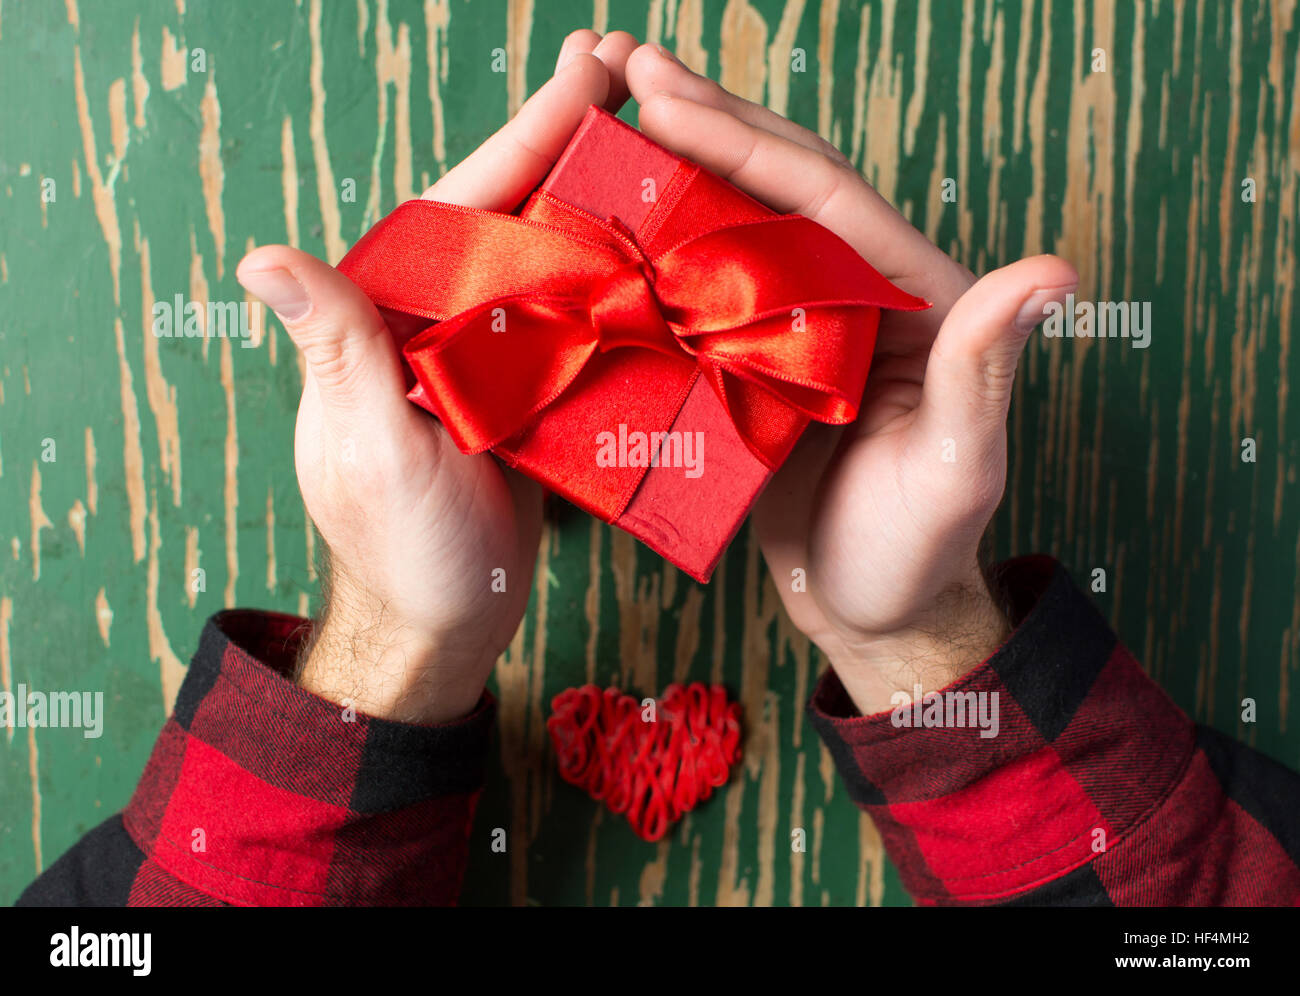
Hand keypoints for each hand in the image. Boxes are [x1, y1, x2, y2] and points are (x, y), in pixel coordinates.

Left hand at [235, 32, 638, 723]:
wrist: (444, 626)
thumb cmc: (398, 549)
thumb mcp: (370, 450)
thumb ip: (340, 351)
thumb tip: (263, 258)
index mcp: (388, 321)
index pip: (459, 209)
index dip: (522, 139)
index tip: (584, 75)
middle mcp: (438, 324)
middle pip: (510, 217)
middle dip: (569, 146)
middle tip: (635, 80)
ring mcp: (487, 357)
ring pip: (549, 262)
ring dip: (600, 203)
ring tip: (664, 146)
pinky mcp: (529, 395)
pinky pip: (575, 325)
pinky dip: (616, 285)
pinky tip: (663, 252)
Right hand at [624, 44, 1078, 715]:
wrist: (869, 611)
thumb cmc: (919, 552)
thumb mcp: (958, 468)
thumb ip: (983, 369)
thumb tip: (1054, 269)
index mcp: (915, 297)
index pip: (826, 197)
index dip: (744, 139)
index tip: (663, 94)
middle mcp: (858, 294)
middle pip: (780, 185)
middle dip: (703, 120)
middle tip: (618, 66)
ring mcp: (804, 324)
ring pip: (737, 224)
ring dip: (675, 167)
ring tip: (602, 113)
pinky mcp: (758, 362)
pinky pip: (705, 289)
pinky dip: (658, 246)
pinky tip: (608, 219)